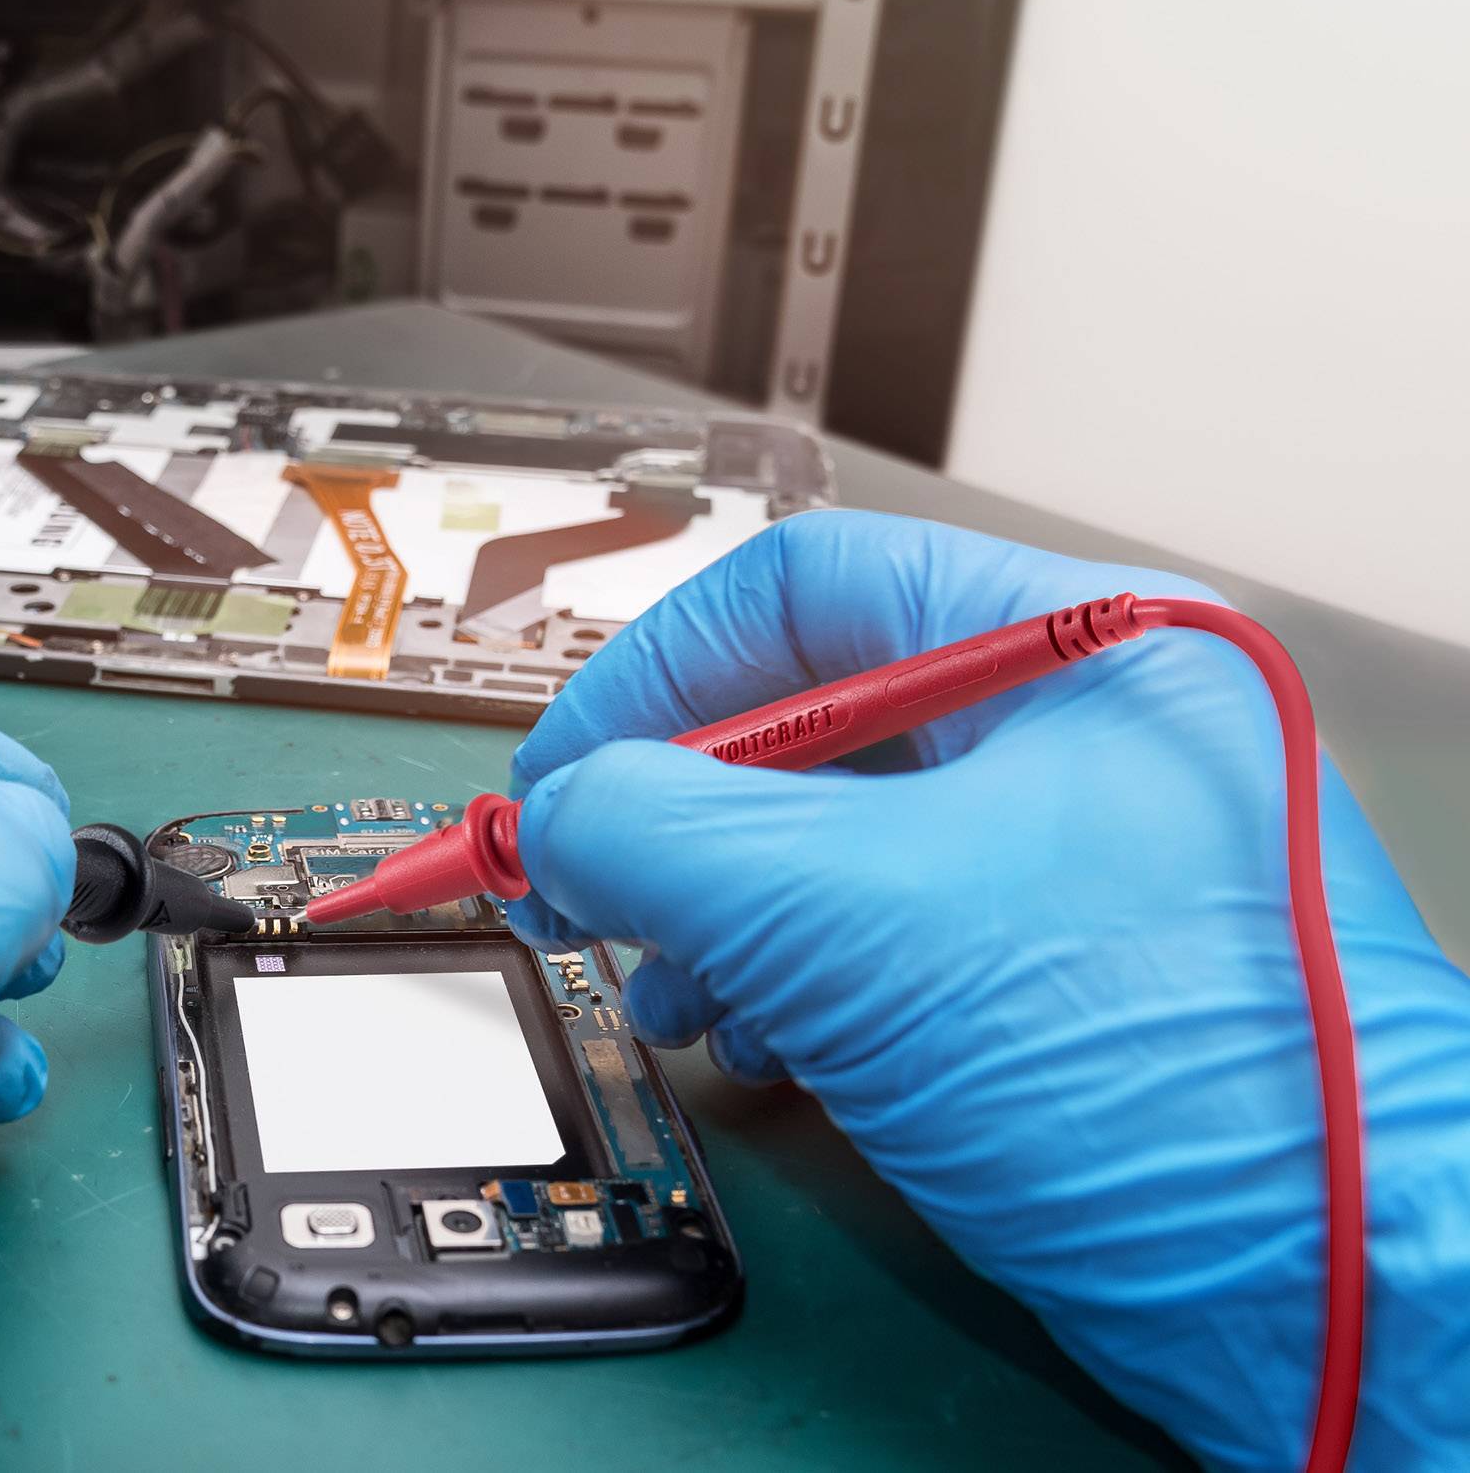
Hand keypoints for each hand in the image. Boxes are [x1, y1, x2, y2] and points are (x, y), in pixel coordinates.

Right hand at [507, 511, 1469, 1470]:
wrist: (1328, 1292)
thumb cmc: (1156, 1071)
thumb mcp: (839, 913)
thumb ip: (654, 830)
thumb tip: (554, 817)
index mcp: (1074, 644)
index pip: (802, 590)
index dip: (651, 674)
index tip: (562, 774)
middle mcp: (1087, 730)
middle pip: (811, 717)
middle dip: (680, 817)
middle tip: (589, 885)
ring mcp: (1085, 858)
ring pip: (839, 839)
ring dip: (722, 915)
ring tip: (678, 991)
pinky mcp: (1070, 975)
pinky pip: (887, 936)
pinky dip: (796, 983)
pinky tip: (767, 1046)